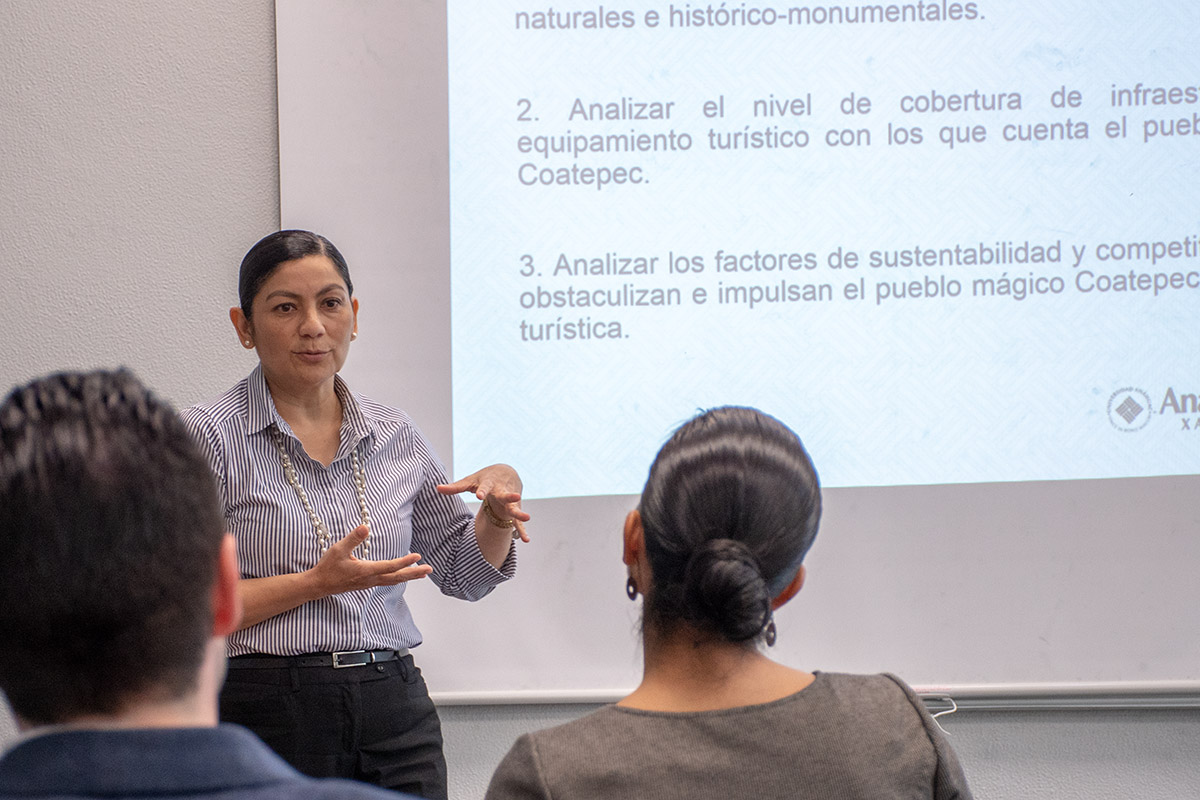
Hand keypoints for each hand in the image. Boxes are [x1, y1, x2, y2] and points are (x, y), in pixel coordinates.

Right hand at [307, 524, 432, 595]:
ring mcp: (369, 583)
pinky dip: (398, 578)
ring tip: (421, 573)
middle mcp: (370, 579)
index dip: (404, 562)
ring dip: (408, 576)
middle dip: (414, 573)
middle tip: (429, 569)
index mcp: (366, 571)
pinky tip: (402, 576)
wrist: (318, 585)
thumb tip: (365, 526)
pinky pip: (387, 582)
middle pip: (397, 577)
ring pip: (393, 581)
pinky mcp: (366, 584)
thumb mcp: (338, 549)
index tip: (417, 556)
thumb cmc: (328, 567)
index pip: (390, 566)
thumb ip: (353, 538)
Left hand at [438, 463, 530, 542]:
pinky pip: (517, 521)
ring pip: (515, 507)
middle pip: (505, 495)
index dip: (481, 491)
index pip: (485, 487)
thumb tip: (437, 488)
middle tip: (516, 496)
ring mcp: (509, 501)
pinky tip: (526, 540)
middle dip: (510, 496)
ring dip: (520, 513)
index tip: (479, 495)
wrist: (506, 472)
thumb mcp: (470, 481)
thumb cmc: (484, 478)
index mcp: (489, 484)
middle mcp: (502, 491)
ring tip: (527, 518)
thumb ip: (455, 487)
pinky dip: (522, 530)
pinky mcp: (514, 508)